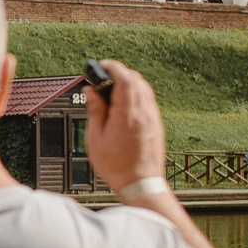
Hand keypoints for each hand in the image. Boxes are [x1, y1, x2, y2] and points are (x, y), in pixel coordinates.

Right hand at [83, 60, 165, 191]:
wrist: (141, 182)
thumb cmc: (117, 166)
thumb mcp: (96, 139)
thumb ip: (95, 111)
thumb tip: (91, 92)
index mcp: (127, 115)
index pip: (124, 80)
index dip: (113, 68)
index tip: (102, 65)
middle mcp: (144, 113)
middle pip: (136, 80)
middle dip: (120, 72)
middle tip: (104, 76)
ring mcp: (153, 118)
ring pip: (144, 88)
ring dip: (129, 81)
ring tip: (112, 88)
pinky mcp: (156, 123)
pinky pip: (148, 99)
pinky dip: (136, 92)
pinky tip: (125, 101)